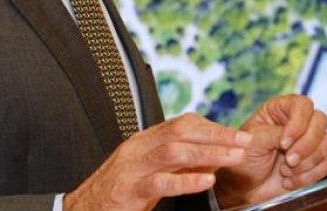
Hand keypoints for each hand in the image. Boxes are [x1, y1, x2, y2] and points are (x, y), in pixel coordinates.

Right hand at [65, 113, 251, 210]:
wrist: (83, 210)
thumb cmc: (118, 192)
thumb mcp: (149, 170)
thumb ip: (176, 162)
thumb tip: (212, 155)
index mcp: (145, 141)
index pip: (183, 123)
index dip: (213, 128)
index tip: (238, 135)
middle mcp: (138, 149)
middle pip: (182, 132)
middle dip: (217, 136)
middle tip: (244, 142)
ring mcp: (131, 168)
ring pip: (174, 152)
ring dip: (208, 154)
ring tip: (232, 158)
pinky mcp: (127, 191)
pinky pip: (159, 182)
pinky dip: (185, 181)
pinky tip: (205, 181)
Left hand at [214, 95, 326, 206]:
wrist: (244, 188)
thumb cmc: (244, 159)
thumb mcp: (252, 142)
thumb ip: (273, 135)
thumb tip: (293, 139)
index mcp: (281, 109)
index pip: (302, 105)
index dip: (298, 123)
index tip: (284, 143)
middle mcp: (298, 122)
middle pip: (321, 121)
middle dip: (307, 144)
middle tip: (290, 160)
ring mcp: (309, 142)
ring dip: (307, 161)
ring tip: (285, 171)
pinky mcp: (315, 162)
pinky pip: (324, 165)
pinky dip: (307, 176)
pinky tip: (288, 180)